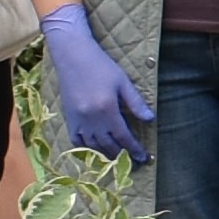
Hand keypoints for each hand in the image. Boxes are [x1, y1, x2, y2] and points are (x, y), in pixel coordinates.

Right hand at [42, 5, 149, 158]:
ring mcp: (78, 119)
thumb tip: (150, 119)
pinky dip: (86, 148)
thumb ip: (135, 102)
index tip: (142, 158)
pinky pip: (76, 140)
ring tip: (116, 159)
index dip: (133, 149)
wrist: (72, 55)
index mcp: (107, 109)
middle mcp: (91, 118)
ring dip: (106, 155)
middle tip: (131, 163)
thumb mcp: (122, 81)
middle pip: (108, 144)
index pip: (123, 136)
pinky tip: (95, 150)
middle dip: (121, 156)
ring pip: (93, 145)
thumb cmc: (100, 65)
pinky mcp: (68, 117)